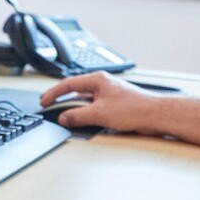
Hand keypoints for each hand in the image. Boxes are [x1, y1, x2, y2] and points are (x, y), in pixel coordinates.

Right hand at [38, 72, 167, 133]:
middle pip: (76, 90)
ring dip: (73, 106)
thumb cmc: (134, 108)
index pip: (69, 84)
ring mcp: (108, 94)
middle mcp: (103, 84)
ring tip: (61, 113)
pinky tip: (81, 119)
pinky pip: (93, 106)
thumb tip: (64, 117)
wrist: (155, 115)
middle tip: (48, 104)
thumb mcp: (99, 114)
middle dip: (61, 98)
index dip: (54, 93)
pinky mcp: (114, 104)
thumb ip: (78, 116)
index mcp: (98, 80)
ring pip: (85, 99)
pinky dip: (84, 112)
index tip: (44, 101)